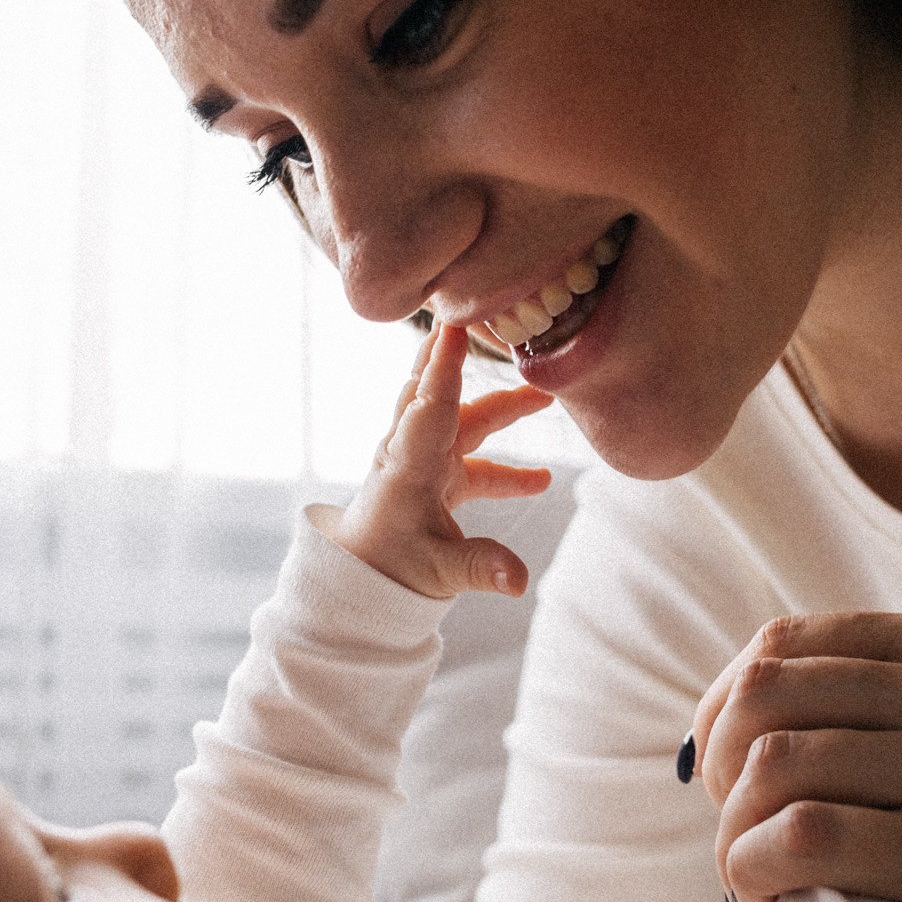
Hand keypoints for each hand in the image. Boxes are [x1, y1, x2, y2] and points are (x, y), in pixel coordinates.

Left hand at [329, 324, 552, 598]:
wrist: (357, 581)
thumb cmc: (389, 570)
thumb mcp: (440, 573)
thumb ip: (481, 569)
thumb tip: (519, 581)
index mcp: (409, 466)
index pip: (431, 405)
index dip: (445, 366)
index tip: (454, 323)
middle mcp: (414, 454)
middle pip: (442, 394)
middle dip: (465, 359)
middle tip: (488, 320)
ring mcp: (424, 463)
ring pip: (464, 421)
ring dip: (502, 409)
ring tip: (544, 399)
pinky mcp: (434, 479)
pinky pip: (474, 460)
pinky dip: (505, 466)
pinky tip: (541, 480)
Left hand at [691, 611, 901, 901]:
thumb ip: (871, 709)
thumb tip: (706, 737)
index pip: (786, 643)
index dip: (722, 704)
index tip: (715, 765)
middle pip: (765, 696)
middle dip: (719, 768)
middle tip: (733, 831)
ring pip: (775, 763)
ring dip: (730, 832)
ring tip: (746, 883)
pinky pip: (805, 836)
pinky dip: (753, 868)